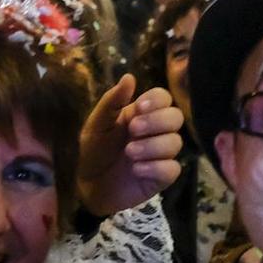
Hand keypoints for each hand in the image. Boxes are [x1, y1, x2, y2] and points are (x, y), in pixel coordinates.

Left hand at [77, 75, 184, 217]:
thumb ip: (111, 101)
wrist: (86, 185)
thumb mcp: (96, 124)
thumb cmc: (92, 151)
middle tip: (133, 130)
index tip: (140, 107)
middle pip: (176, 117)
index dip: (157, 100)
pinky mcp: (160, 177)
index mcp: (141, 114)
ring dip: (152, 146)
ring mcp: (160, 154)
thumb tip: (129, 77)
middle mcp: (155, 132)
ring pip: (175, 142)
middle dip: (156, 122)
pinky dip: (155, 168)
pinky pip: (172, 169)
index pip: (163, 98)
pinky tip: (137, 170)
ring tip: (129, 153)